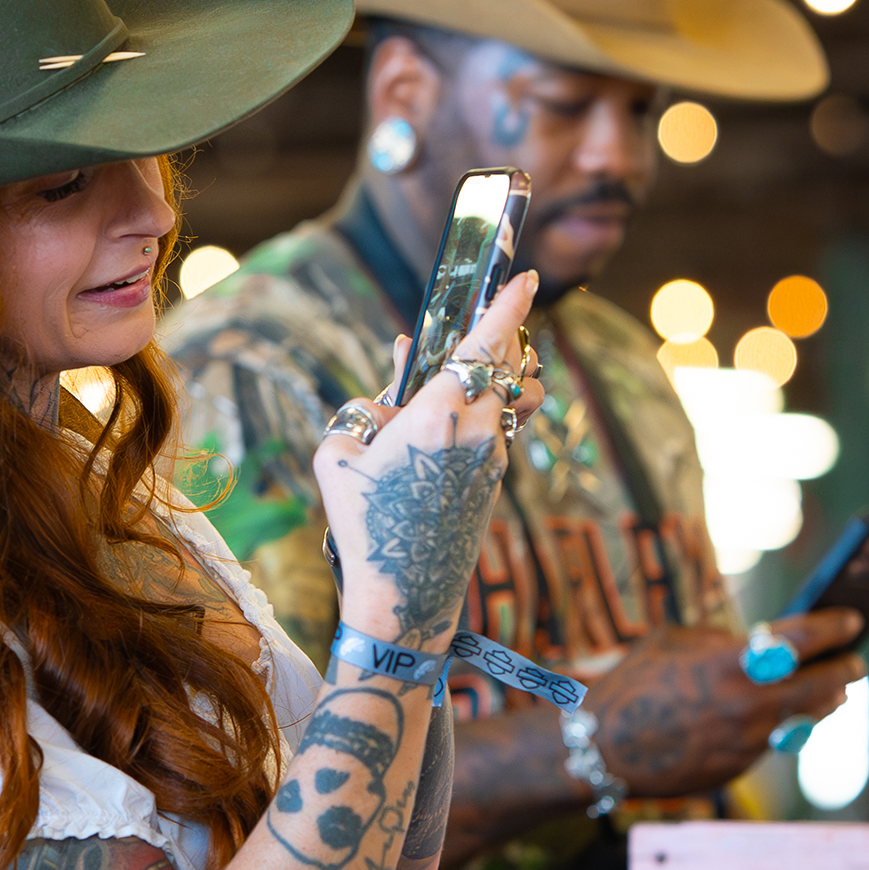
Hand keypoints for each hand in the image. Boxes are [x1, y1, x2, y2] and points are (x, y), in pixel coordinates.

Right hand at [313, 272, 544, 647]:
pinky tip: (462, 414)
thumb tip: (387, 397)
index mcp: (437, 414)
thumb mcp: (339, 457)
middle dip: (509, 333)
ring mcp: (494, 456)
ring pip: (515, 397)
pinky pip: (502, 426)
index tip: (529, 276)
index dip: (510, 304)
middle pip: (510, 363)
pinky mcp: (497, 479)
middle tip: (504, 310)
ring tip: (497, 361)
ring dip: (510, 372)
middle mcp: (477, 430)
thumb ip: (362, 412)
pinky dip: (490, 408)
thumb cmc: (362, 524)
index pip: (484, 344)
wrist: (406, 593)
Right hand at [586, 609, 866, 797]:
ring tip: (833, 690)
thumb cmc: (633, 684)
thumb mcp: (674, 642)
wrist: (602, 748)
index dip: (835, 626)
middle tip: (855, 661)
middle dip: (846, 669)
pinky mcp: (742, 766)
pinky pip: (773, 741)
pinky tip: (782, 716)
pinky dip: (780, 725)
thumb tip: (761, 644)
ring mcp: (750, 739)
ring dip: (824, 700)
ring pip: (806, 718)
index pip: (805, 637)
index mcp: (734, 661)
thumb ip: (723, 641)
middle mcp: (751, 702)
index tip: (853, 619)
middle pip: (824, 683)